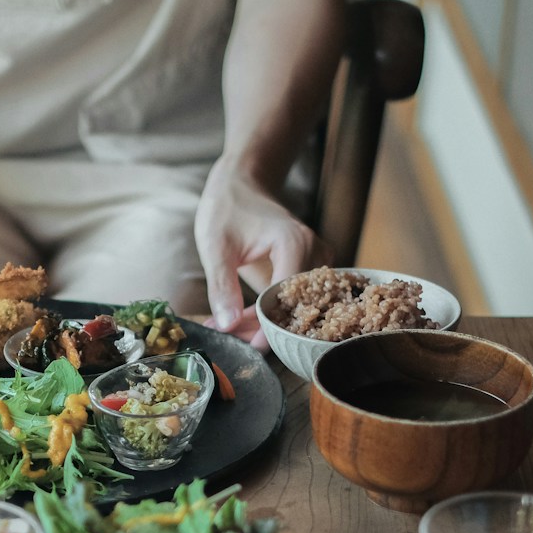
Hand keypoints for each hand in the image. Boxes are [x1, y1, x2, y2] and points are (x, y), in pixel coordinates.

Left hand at [194, 161, 330, 348]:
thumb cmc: (227, 209)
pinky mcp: (311, 270)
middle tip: (229, 339)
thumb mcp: (215, 248)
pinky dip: (268, 313)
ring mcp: (317, 262)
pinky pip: (294, 301)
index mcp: (294, 244)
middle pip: (293, 308)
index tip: (245, 348)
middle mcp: (314, 253)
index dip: (266, 328)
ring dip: (263, 323)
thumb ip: (221, 287)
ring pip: (294, 308)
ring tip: (229, 329)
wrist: (241, 185)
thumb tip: (226, 326)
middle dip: (261, 329)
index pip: (286, 301)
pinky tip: (240, 319)